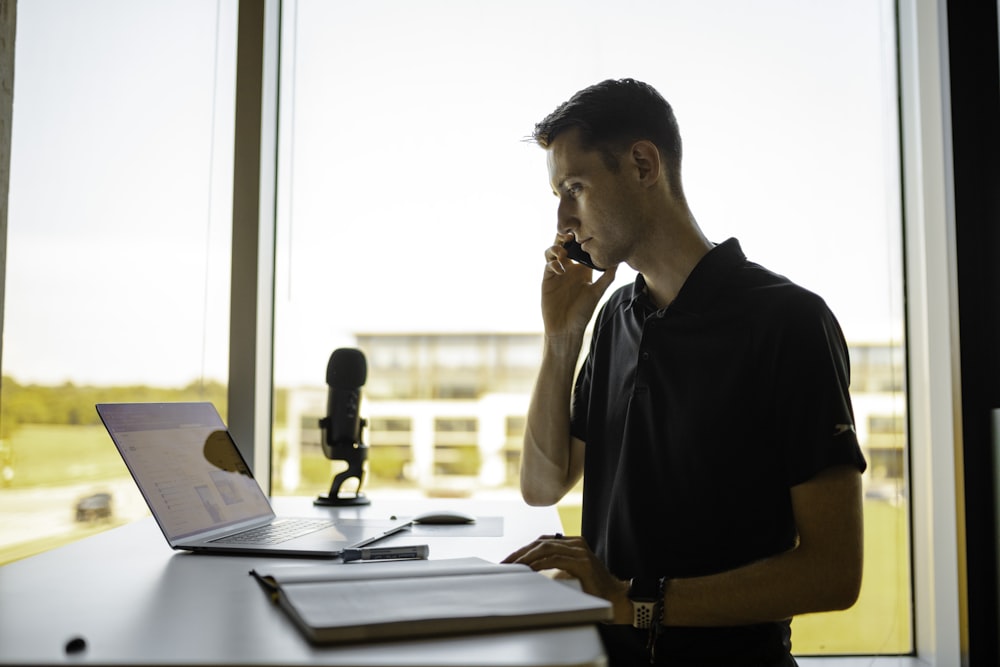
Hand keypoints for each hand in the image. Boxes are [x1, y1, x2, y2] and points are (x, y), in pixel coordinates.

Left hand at [502, 533, 631, 623]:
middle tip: (505, 563)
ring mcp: (580, 551)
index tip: (509, 559)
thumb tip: (529, 568)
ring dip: (526, 558)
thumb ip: (555, 565)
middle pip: (541, 542)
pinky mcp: (583, 563)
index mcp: (573, 543)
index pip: (543, 541)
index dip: (524, 549)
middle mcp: (576, 543)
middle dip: (521, 552)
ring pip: (546, 548)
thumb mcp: (570, 572)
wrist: (614, 599)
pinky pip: (555, 559)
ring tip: (513, 567)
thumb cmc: (592, 588)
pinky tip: (529, 570)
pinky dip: (540, 564)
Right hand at [541, 234, 617, 336]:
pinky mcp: (547, 279)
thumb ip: (607, 277)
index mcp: (582, 269)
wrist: (566, 328)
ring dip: (556, 247)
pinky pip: (548, 265)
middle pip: (564, 245)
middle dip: (565, 236)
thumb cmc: (582, 312)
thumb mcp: (597, 292)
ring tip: (563, 252)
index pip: (581, 248)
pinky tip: (560, 268)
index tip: (586, 232)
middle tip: (571, 235)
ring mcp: (557, 272)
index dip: (581, 238)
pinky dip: (553, 262)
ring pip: (552, 251)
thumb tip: (618, 261)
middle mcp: (569, 268)